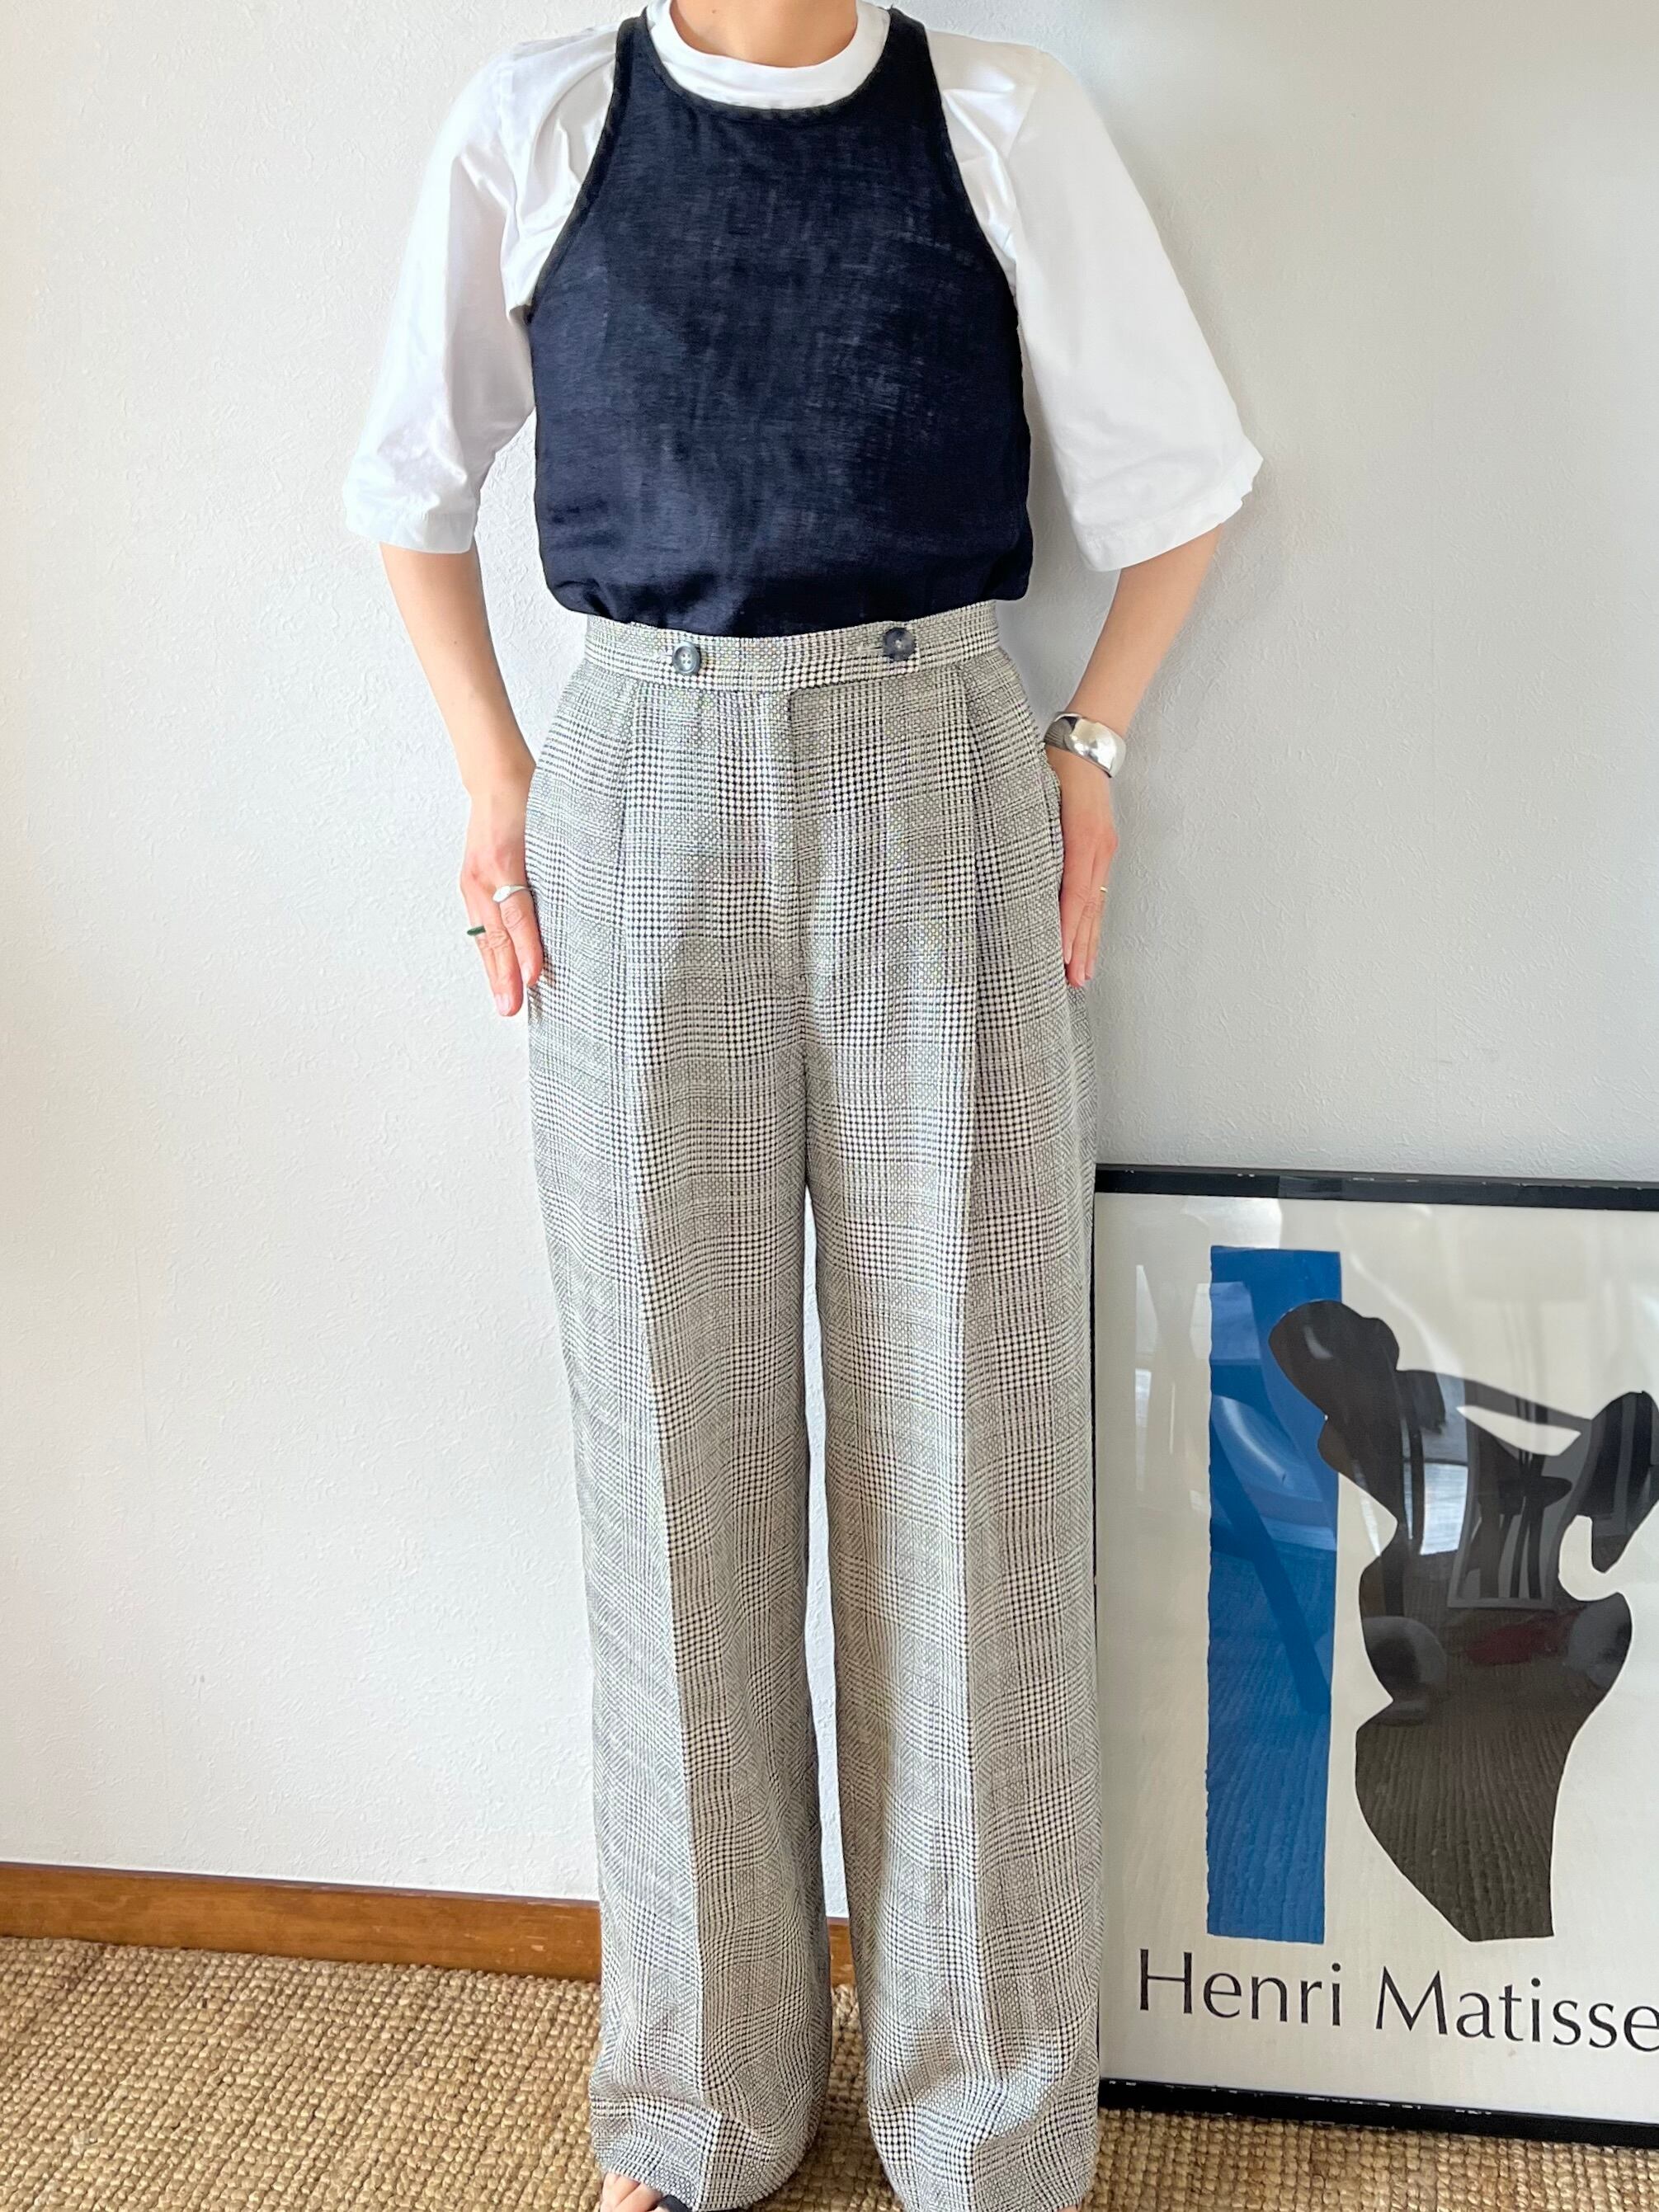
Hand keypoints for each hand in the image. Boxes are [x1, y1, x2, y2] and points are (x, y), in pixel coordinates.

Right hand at [460, 763, 544, 1015]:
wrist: (495, 779)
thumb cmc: (529, 800)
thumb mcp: (551, 828)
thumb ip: (562, 864)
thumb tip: (585, 901)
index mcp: (504, 862)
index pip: (517, 915)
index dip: (526, 948)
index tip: (535, 977)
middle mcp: (483, 877)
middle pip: (496, 936)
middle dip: (505, 975)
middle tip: (513, 1008)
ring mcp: (473, 883)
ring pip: (485, 937)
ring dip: (495, 972)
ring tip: (505, 1003)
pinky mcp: (471, 885)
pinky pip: (480, 927)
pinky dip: (489, 954)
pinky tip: (497, 974)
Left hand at [1046, 743, 1118, 986]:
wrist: (1088, 746)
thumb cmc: (1056, 765)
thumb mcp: (1036, 789)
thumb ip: (1023, 825)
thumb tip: (995, 854)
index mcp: (1081, 835)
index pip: (1074, 890)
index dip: (1066, 925)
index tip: (1059, 953)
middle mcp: (1097, 849)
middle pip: (1089, 908)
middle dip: (1079, 947)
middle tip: (1072, 981)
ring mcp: (1104, 853)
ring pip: (1096, 907)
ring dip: (1088, 943)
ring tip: (1082, 976)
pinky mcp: (1102, 854)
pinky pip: (1097, 896)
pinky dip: (1092, 924)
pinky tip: (1087, 944)